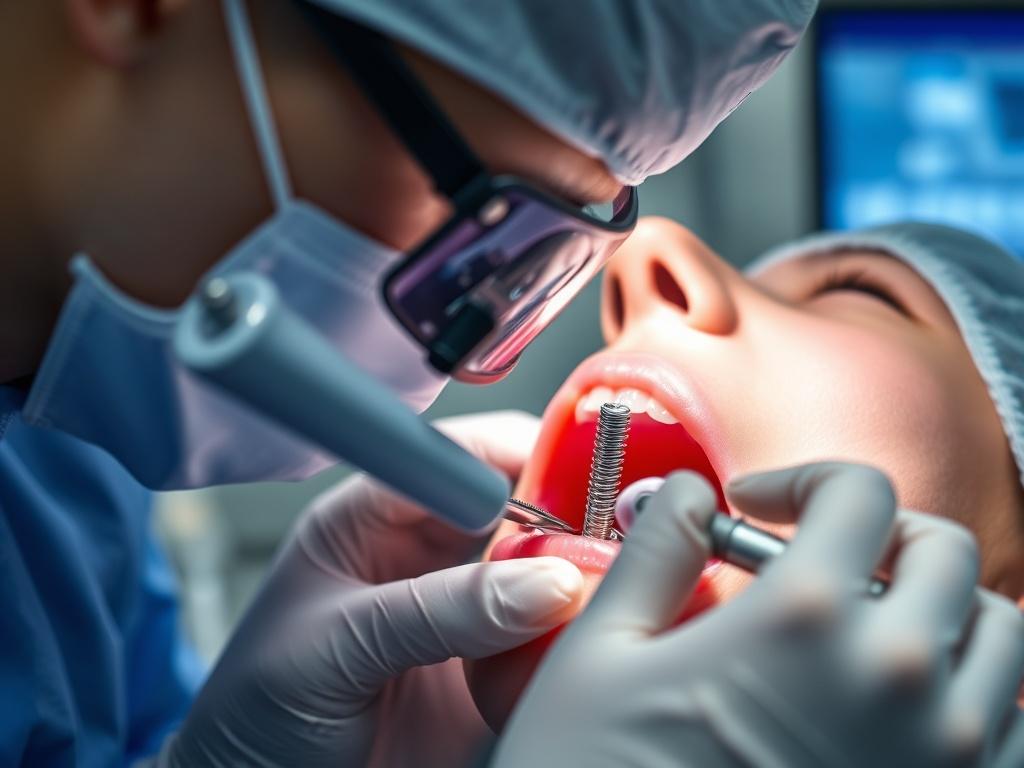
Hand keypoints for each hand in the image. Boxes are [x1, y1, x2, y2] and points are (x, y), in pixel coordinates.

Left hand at [156, 411, 583, 767]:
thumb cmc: (256, 714)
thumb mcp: (335, 647)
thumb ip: (435, 611)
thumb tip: (545, 584)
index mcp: (367, 521)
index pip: (448, 459)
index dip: (507, 453)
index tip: (568, 468)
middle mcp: (420, 556)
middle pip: (508, 505)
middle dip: (558, 507)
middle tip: (603, 524)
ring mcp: (459, 610)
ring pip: (537, 566)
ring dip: (573, 568)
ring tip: (607, 575)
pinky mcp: (487, 668)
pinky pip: (544, 636)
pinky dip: (574, 629)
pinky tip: (591, 627)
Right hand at [493, 463, 1023, 767]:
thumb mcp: (601, 652)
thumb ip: (658, 551)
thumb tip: (691, 492)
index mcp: (802, 620)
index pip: (856, 492)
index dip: (802, 479)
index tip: (758, 506)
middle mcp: (896, 678)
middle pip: (940, 549)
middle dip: (879, 531)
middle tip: (818, 555)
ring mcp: (944, 755)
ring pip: (998, 634)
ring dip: (937, 607)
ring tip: (863, 626)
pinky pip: (1007, 723)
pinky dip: (967, 689)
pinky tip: (891, 702)